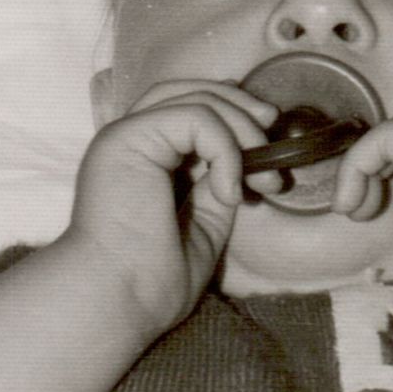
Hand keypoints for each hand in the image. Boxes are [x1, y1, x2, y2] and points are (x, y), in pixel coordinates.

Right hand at [65, 80, 277, 336]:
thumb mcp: (203, 222)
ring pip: (194, 98)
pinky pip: (194, 118)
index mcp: (141, 158)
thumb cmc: (150, 279)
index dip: (231, 112)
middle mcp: (129, 139)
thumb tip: (251, 158)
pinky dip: (225, 149)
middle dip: (240, 106)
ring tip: (262, 179)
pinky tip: (231, 191)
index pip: (186, 106)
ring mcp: (124, 135)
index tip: (268, 144)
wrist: (118, 302)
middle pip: (189, 90)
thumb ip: (218, 184)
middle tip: (274, 137)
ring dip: (241, 130)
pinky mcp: (127, 138)